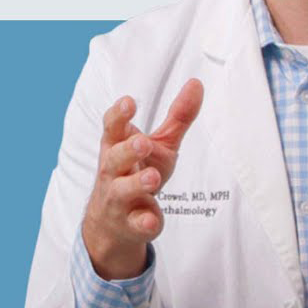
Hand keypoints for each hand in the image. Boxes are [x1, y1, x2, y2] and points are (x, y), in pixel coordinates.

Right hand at [81, 79, 203, 279]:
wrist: (115, 222)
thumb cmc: (137, 173)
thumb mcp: (160, 144)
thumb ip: (177, 117)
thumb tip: (196, 84)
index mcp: (117, 147)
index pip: (111, 128)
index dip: (117, 115)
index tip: (129, 102)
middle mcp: (113, 172)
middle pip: (113, 158)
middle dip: (127, 150)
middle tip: (143, 142)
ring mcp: (119, 198)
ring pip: (122, 190)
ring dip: (136, 183)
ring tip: (153, 177)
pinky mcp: (130, 223)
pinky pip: (135, 223)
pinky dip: (143, 221)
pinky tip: (151, 218)